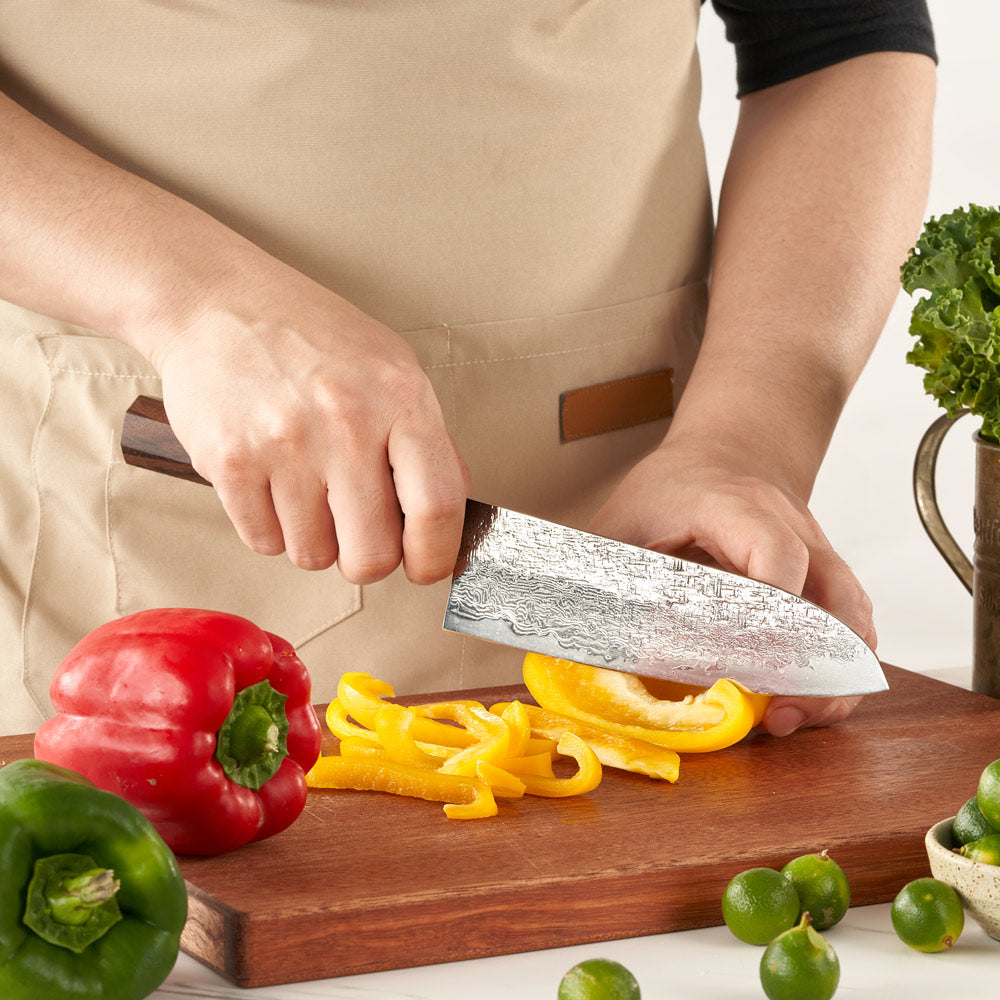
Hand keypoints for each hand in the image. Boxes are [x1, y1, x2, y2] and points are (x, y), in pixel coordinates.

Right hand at [153, 262, 469, 583]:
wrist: (218, 302)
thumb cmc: (311, 337)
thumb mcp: (393, 369)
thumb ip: (427, 441)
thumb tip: (450, 516)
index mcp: (400, 399)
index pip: (438, 507)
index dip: (435, 556)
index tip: (424, 566)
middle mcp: (346, 423)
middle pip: (371, 556)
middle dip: (366, 560)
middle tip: (357, 535)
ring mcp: (285, 445)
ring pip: (313, 557)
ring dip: (314, 540)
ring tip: (308, 491)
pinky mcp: (230, 462)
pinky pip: (264, 542)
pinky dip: (270, 528)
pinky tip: (272, 484)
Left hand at [584, 437, 874, 736]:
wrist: (730, 449)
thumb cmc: (671, 486)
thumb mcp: (622, 518)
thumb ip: (597, 572)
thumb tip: (554, 637)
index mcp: (735, 505)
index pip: (774, 552)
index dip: (769, 610)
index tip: (746, 665)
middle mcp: (792, 526)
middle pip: (831, 598)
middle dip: (810, 666)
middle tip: (776, 717)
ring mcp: (818, 551)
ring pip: (853, 619)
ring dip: (832, 677)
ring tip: (794, 720)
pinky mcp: (827, 577)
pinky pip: (850, 626)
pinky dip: (836, 668)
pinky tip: (807, 703)